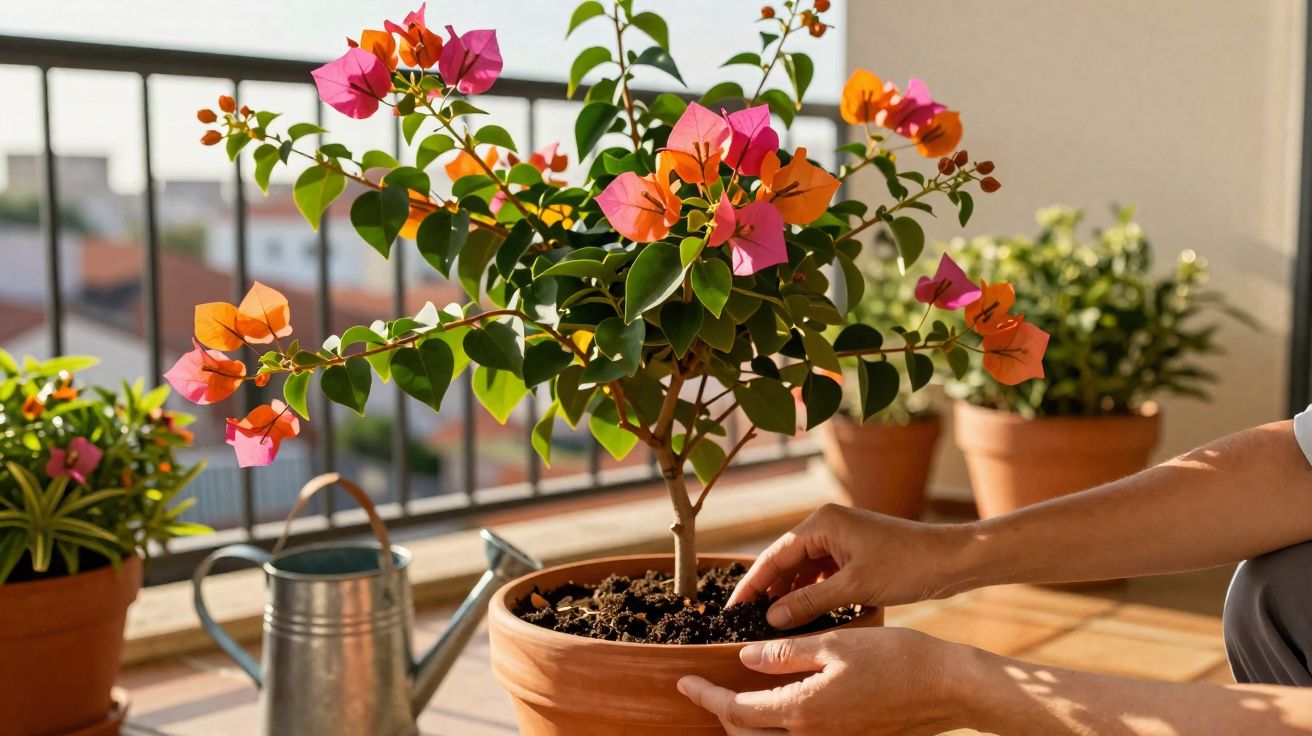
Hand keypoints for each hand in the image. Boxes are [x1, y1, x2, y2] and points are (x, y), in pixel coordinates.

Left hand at [677, 627, 966, 734]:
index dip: (705, 696)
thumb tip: (744, 657)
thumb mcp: (834, 643)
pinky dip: (775, 729)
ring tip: (733, 699)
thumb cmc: (896, 659)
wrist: (948, 688)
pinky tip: (777, 705)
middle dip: (721, 715)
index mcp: (803, 712)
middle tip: (705, 689)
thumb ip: (785, 654)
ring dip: (746, 727)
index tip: (683, 682)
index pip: (736, 711)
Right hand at [729, 504, 972, 628]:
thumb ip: (809, 602)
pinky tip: (804, 614)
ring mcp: (842, 538)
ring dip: (791, 594)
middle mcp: (828, 525)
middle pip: (787, 561)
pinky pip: (823, 574)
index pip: (775, 554)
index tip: (732, 607)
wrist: (951, 560)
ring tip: (772, 622)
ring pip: (805, 570)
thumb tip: (771, 618)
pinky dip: (813, 593)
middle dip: (769, 590)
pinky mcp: (855, 553)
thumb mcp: (854, 587)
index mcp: (823, 523)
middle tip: (747, 620)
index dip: (752, 583)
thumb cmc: (907, 565)